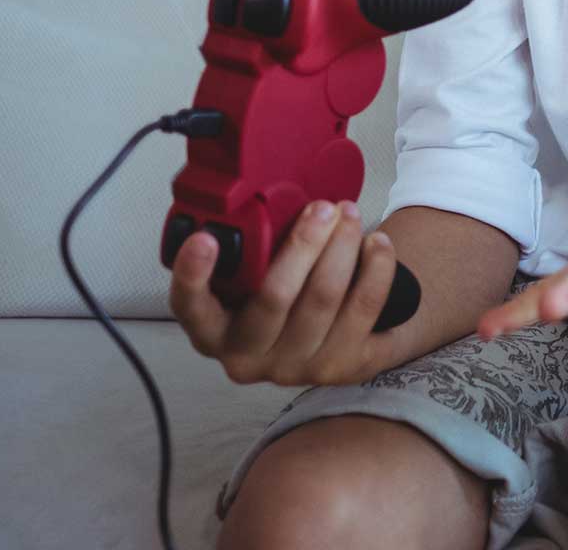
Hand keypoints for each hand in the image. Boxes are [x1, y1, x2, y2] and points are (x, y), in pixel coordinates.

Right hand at [170, 199, 401, 385]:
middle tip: (322, 208)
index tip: (204, 238)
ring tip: (350, 216)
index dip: (192, 274)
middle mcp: (250, 357)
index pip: (191, 307)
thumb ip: (253, 253)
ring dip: (343, 246)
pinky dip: (376, 268)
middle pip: (274, 296)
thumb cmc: (291, 295)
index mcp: (214, 331)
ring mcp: (296, 368)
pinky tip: (377, 244)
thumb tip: (271, 200)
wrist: (341, 338)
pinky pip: (364, 309)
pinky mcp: (342, 368)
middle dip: (303, 243)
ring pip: (323, 298)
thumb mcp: (258, 278)